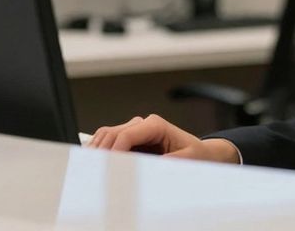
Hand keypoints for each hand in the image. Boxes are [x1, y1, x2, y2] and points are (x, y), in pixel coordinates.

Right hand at [86, 114, 240, 162]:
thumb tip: (148, 166)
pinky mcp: (131, 138)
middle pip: (113, 133)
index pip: (127, 134)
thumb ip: (167, 161)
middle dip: (103, 151)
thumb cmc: (196, 154)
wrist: (201, 153)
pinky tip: (97, 163)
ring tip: (93, 168)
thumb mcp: (187, 159)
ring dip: (99, 149)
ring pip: (107, 135)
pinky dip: (101, 150)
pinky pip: (109, 140)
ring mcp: (135, 130)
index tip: (109, 166)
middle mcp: (143, 124)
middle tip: (95, 170)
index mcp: (156, 124)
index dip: (115, 150)